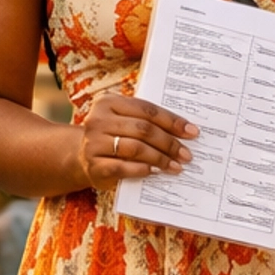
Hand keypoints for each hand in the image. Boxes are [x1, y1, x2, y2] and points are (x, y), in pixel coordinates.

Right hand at [78, 91, 197, 190]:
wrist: (82, 157)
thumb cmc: (113, 137)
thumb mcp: (125, 122)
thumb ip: (147, 121)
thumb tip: (185, 131)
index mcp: (108, 102)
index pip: (147, 110)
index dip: (172, 121)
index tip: (192, 132)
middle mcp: (98, 120)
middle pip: (143, 129)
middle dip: (169, 143)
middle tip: (186, 154)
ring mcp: (93, 143)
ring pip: (135, 148)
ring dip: (160, 158)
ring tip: (176, 166)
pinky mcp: (94, 165)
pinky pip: (123, 167)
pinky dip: (142, 170)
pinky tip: (155, 172)